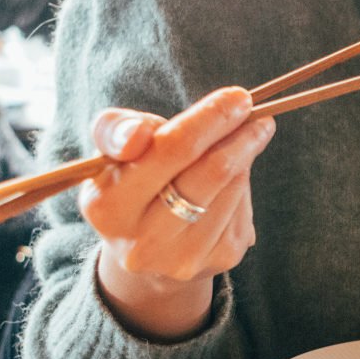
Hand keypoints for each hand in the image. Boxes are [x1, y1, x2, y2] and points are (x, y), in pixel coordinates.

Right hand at [80, 87, 275, 338]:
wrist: (146, 249)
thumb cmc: (130, 181)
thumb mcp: (110, 153)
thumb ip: (115, 130)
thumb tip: (138, 134)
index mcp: (108, 207)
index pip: (170, 150)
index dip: (209, 118)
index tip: (237, 97)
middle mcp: (143, 242)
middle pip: (211, 171)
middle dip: (240, 133)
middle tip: (251, 108)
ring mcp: (183, 257)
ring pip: (234, 186)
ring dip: (245, 153)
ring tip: (246, 136)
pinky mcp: (219, 261)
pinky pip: (244, 207)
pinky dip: (243, 182)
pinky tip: (233, 176)